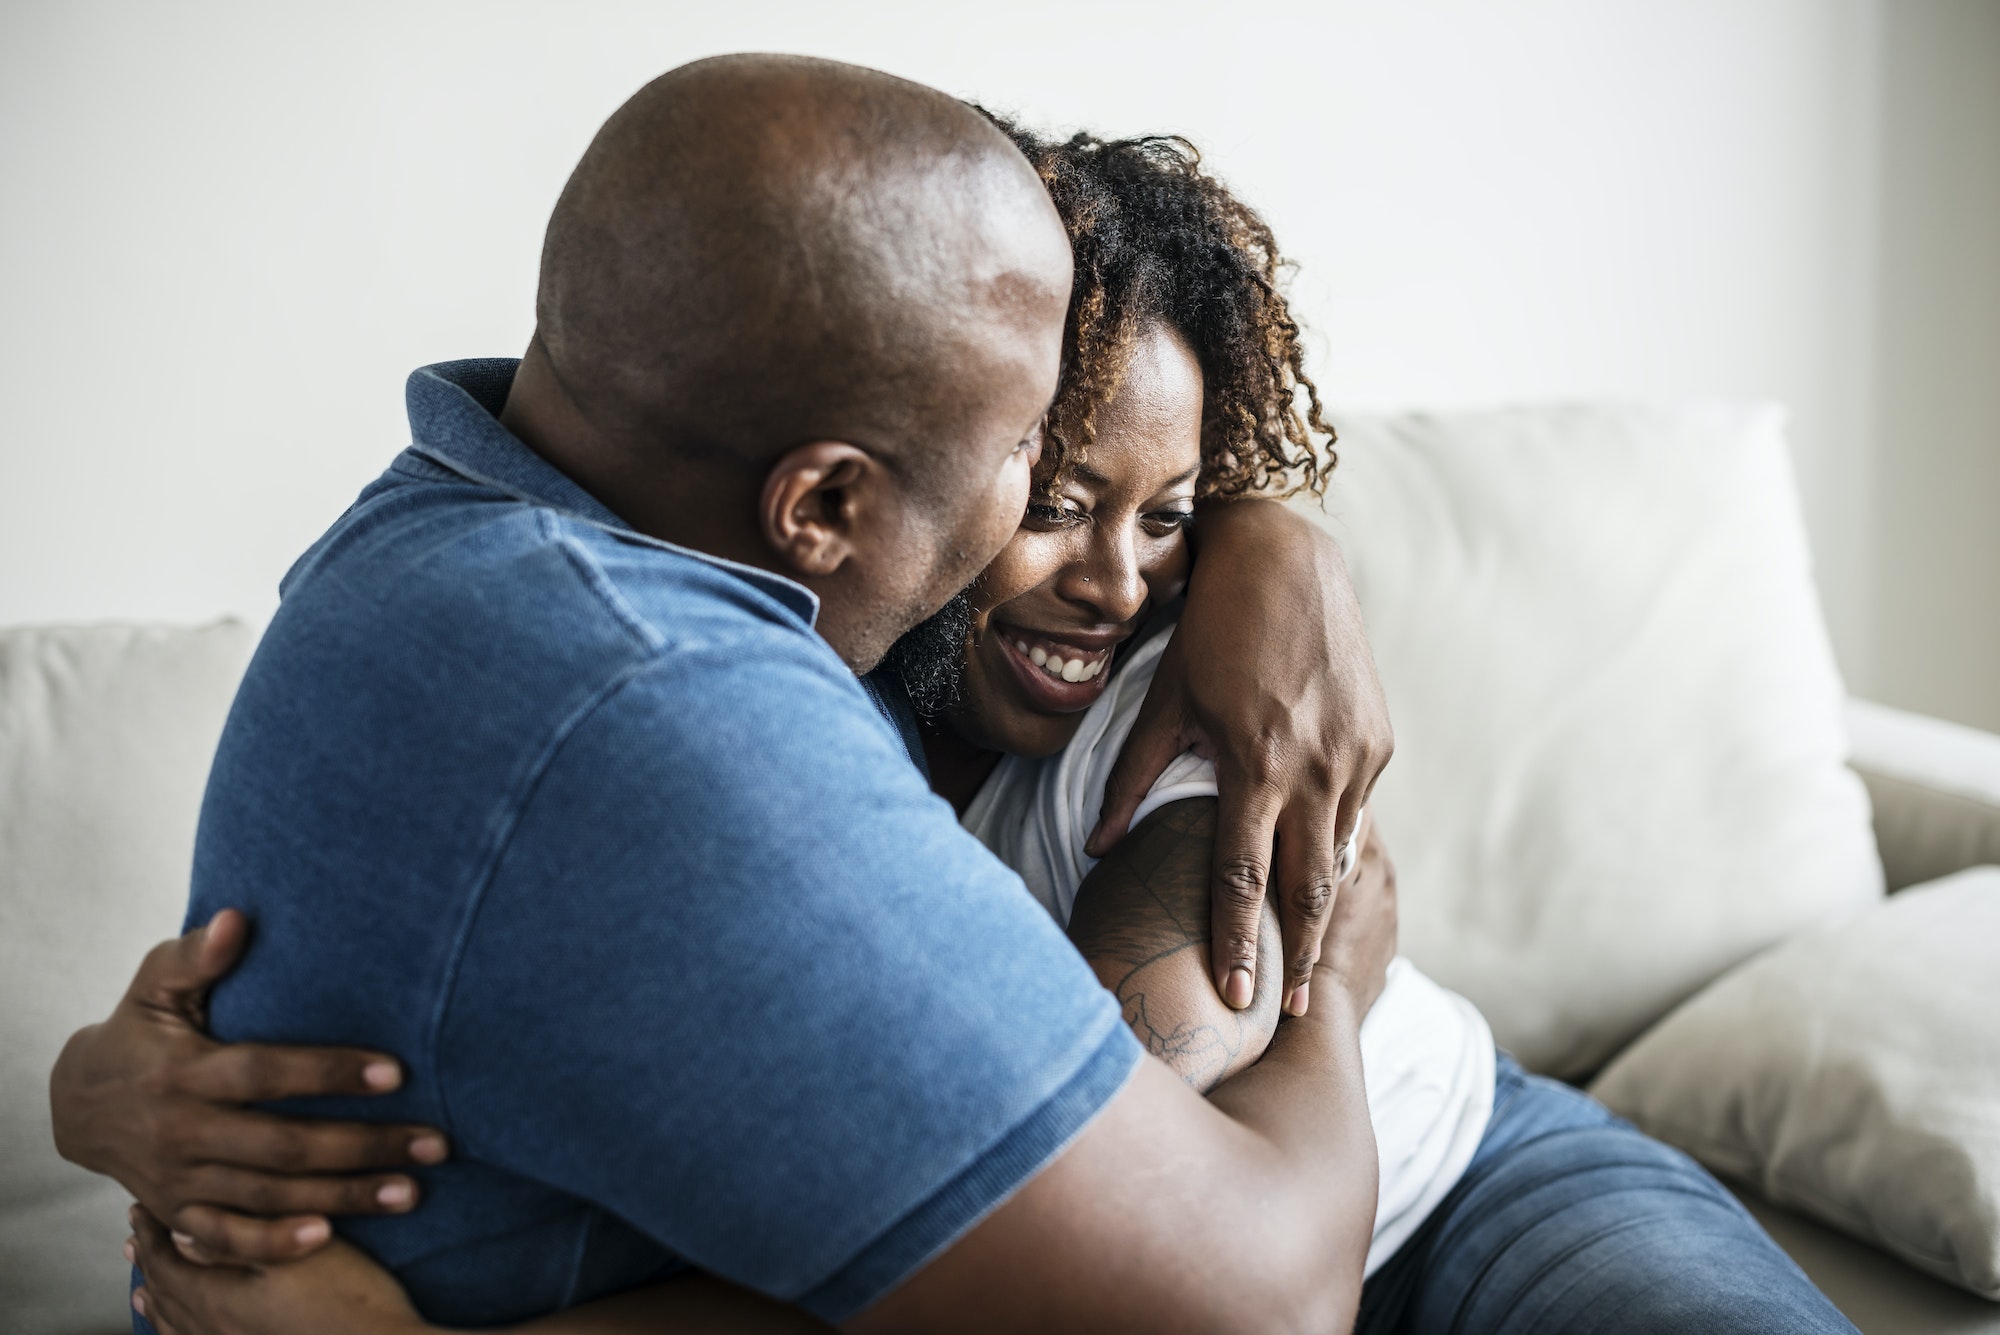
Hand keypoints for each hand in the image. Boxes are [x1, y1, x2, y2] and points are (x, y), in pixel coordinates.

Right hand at [49, 910, 447, 1262]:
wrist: (77, 1104)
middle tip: (434, 1143)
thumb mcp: (155, 986)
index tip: (398, 1073)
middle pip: (281, 1147)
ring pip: (269, 1197)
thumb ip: (197, 955)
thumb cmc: (139, 1031)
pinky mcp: (179, 1212)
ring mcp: (179, 1179)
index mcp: (184, 1072)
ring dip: (343, 1197)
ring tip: (412, 1191)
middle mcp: (183, 1131)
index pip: (264, 1073)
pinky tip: (330, 1238)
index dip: (328, 1073)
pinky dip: (274, 1244)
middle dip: (362, 1146)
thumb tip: (237, 918)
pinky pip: (228, 1239)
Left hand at [129, 1204, 426, 1334]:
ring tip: (144, 1292)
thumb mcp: (296, 1253)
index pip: (168, 1262)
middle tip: (135, 1242)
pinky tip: (187, 1332)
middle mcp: (214, 1332)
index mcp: (218, 1300)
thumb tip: (188, 1226)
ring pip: (178, 1328)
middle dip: (150, 1264)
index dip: (152, 1233)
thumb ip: (239, 1239)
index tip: (139, 1209)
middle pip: (166, 1295)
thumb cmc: (347, 1296)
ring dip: (159, 1303)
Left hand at [1090, 498, 1392, 1018]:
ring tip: (1306, 967)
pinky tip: (1320, 880)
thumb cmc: (1210, 627)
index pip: (1242, 876)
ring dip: (1321, 914)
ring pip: (1339, 855)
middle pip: (1307, 888)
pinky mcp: (1378, 739)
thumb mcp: (1163, 699)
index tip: (1236, 999)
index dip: (1235, 943)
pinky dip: (1335, 849)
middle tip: (1288, 1014)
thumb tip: (1097, 847)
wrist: (1287, 557)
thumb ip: (1134, 776)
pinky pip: (1356, 812)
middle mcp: (1315, 767)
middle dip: (1297, 956)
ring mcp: (1357, 754)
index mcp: (1255, 762)